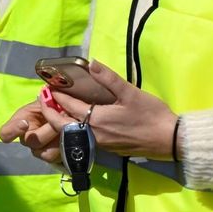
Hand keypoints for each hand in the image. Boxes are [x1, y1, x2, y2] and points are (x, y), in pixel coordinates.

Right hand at [0, 95, 63, 163]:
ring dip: (59, 138)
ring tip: (69, 127)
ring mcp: (38, 150)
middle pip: (32, 141)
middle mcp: (26, 139)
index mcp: (19, 123)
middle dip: (49, 129)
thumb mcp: (49, 99)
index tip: (25, 123)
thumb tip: (46, 100)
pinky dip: (66, 146)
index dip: (12, 130)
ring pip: (45, 153)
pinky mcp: (52, 156)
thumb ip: (46, 101)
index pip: (5, 133)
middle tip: (62, 120)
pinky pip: (57, 158)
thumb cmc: (54, 105)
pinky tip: (71, 136)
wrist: (68, 114)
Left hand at [44, 59, 178, 159]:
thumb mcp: (131, 93)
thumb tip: (92, 63)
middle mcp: (93, 134)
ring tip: (54, 108)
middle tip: (43, 99)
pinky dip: (71, 129)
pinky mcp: (107, 148)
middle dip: (49, 112)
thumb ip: (109, 79)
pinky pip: (81, 139)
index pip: (68, 107)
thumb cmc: (151, 115)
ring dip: (59, 121)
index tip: (46, 86)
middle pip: (62, 125)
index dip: (56, 96)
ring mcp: (99, 144)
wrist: (169, 141)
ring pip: (70, 133)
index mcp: (97, 120)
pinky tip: (73, 121)